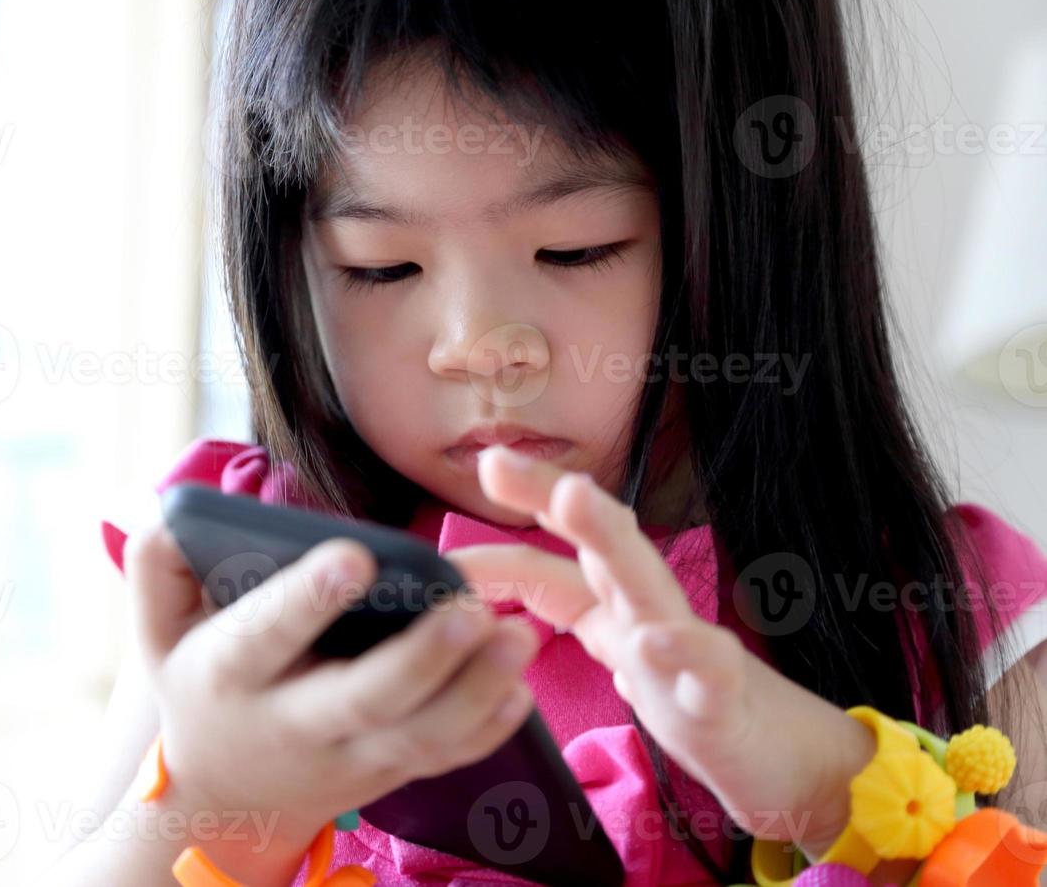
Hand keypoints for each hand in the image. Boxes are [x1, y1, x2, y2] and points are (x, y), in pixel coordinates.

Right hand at [121, 520, 541, 880]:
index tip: (354, 556)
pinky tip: (520, 687)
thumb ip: (154, 567)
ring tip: (518, 637)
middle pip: (364, 698)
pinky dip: (486, 729)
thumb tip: (170, 511)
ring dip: (476, 690)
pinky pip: (444, 757)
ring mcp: (348, 756)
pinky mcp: (389, 771)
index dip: (307, 599)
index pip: (266, 636)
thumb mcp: (155, 631)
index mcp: (230, 674)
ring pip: (420, 734)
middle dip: (422, 656)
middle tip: (472, 608)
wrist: (225, 796)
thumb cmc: (197, 687)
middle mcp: (294, 722)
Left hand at [443, 445, 876, 862]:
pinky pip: (709, 671)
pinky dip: (684, 653)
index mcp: (617, 605)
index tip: (433, 559)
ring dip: (609, 537)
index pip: (548, 566)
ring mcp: (689, 652)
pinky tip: (652, 642)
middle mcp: (650, 612)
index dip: (491, 558)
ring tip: (571, 497)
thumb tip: (494, 593)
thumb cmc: (696, 699)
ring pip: (649, 585)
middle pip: (600, 542)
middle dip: (549, 497)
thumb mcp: (619, 648)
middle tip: (497, 461)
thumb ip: (569, 609)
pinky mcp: (726, 700)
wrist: (790, 761)